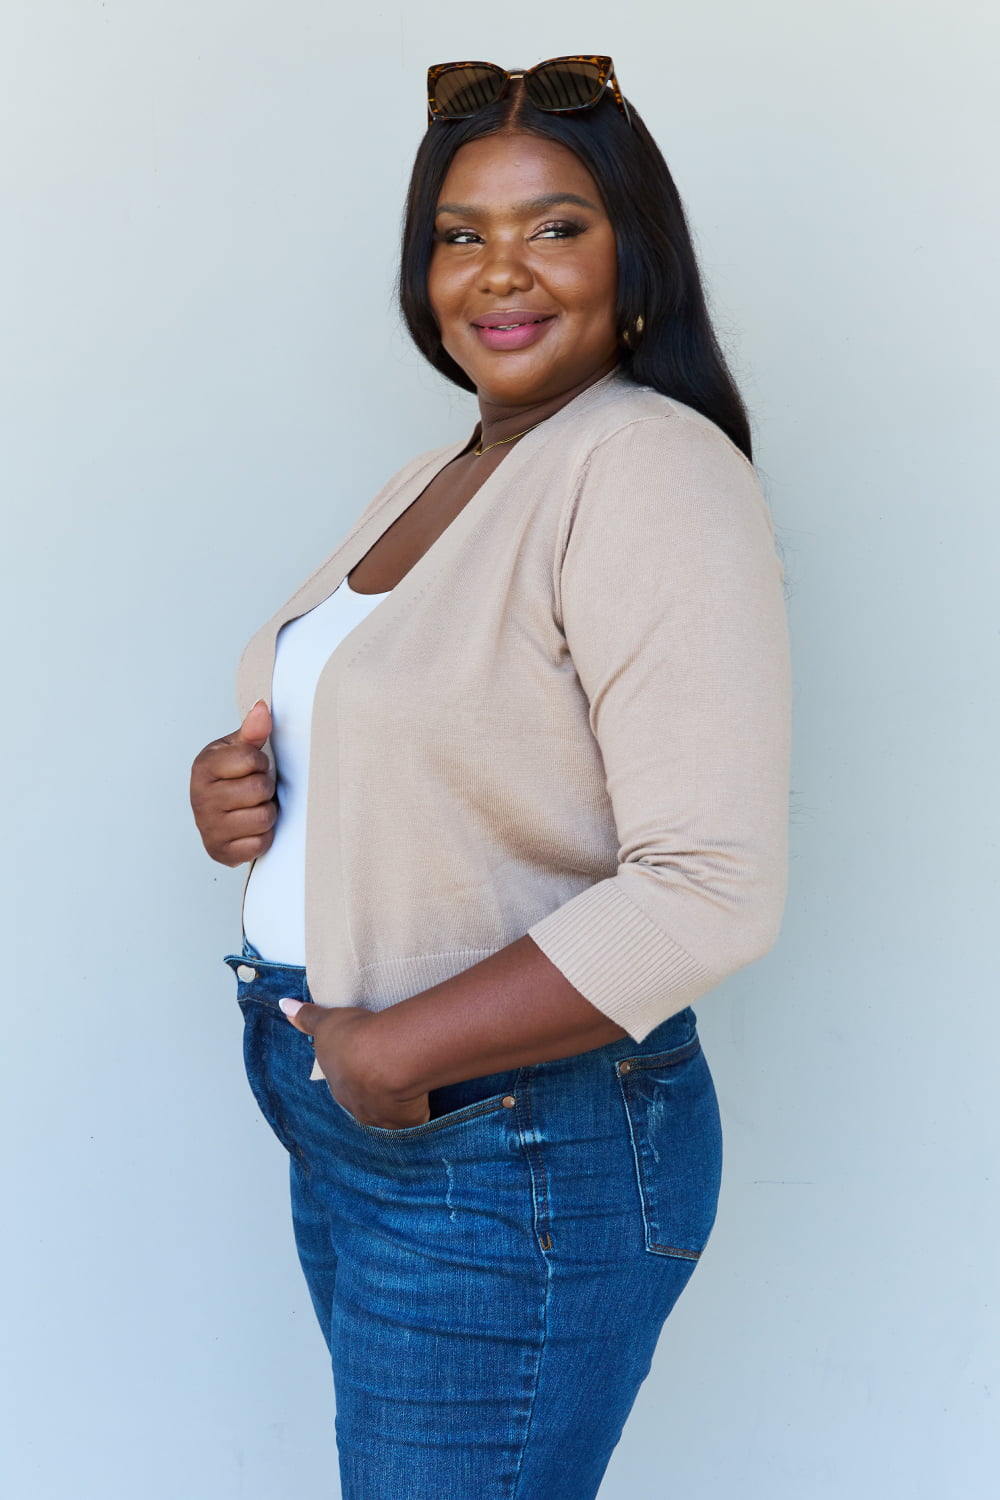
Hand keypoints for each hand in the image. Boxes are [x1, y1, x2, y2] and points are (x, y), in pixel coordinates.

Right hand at [189, 700, 276, 865]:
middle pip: (258, 789)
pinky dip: (263, 837)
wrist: (220, 815)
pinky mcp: (221, 852)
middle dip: (265, 789)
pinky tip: (251, 829)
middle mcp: (200, 798)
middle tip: (255, 790)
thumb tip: (262, 708)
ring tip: (254, 807)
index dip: (260, 762)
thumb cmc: (231, 778)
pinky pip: (258, 844)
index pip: (250, 758)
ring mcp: (209, 828)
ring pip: (263, 818)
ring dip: (267, 813)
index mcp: (203, 767)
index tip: (253, 766)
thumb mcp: (238, 750)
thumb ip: (252, 731)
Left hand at [278, 1000, 430, 1129]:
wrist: (384, 1059)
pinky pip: (411, 1119)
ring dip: (394, 1103)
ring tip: (408, 1084)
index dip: (354, 1073)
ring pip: (387, 1113)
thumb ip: (307, 1017)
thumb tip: (284, 1005)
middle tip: (388, 1072)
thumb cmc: (354, 1039)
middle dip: (372, 1092)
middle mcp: (356, 1107)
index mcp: (339, 1086)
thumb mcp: (326, 1022)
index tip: (364, 1063)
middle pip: (363, 1101)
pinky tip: (423, 1096)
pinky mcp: (406, 1122)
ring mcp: (381, 1118)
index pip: (344, 1083)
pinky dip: (416, 1111)